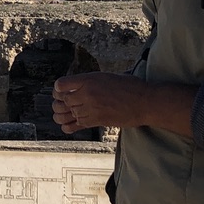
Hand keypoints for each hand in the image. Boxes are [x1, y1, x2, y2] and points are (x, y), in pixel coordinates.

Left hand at [52, 73, 195, 136]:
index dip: (59, 89)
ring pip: (68, 113)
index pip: (61, 85)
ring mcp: (91, 108)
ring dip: (65, 114)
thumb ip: (90, 81)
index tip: (63, 91)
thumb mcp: (107, 77)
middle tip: (66, 104)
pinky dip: (70, 126)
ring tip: (66, 114)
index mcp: (89, 79)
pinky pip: (76, 124)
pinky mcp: (96, 121)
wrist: (145, 102)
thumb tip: (77, 86)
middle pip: (63, 100)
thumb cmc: (129, 87)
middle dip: (62, 103)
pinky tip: (69, 126)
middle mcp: (87, 93)